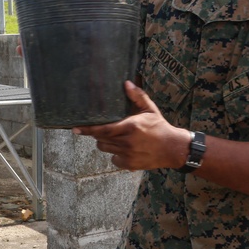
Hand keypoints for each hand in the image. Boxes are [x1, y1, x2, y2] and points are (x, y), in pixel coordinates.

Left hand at [72, 81, 187, 170]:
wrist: (173, 149)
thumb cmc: (160, 127)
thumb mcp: (150, 109)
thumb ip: (137, 96)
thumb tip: (126, 83)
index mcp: (130, 127)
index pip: (103, 129)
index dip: (88, 129)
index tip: (75, 129)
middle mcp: (127, 142)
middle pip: (101, 139)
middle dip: (98, 134)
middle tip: (103, 129)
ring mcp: (128, 155)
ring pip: (105, 149)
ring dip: (106, 143)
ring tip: (116, 138)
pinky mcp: (130, 165)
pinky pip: (114, 160)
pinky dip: (116, 155)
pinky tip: (124, 149)